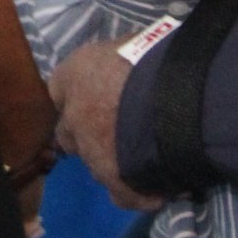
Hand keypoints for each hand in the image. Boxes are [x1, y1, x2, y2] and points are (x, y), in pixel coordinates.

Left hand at [49, 42, 161, 210]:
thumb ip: (124, 59)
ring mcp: (91, 151)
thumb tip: (136, 58)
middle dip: (90, 134)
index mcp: (74, 74)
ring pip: (96, 164)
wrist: (176, 94)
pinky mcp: (113, 180)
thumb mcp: (136, 43)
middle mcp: (73, 115)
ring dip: (116, 163)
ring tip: (148, 161)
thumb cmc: (159, 56)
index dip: (81, 95)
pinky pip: (123, 194)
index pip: (61, 88)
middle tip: (120, 132)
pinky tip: (160, 190)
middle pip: (71, 132)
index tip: (100, 97)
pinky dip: (139, 194)